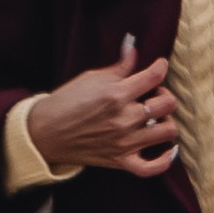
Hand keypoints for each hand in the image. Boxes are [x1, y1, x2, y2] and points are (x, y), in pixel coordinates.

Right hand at [27, 34, 181, 177]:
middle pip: (167, 104)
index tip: (159, 65)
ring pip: (167, 131)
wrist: (45, 132)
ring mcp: (124, 142)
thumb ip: (119, 66)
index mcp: (116, 94)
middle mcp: (124, 119)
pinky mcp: (120, 161)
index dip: (161, 66)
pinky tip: (169, 149)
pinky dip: (165, 160)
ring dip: (166, 121)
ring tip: (156, 116)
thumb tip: (132, 45)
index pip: (154, 76)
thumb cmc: (66, 101)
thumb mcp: (91, 77)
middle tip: (153, 93)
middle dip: (164, 94)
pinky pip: (152, 168)